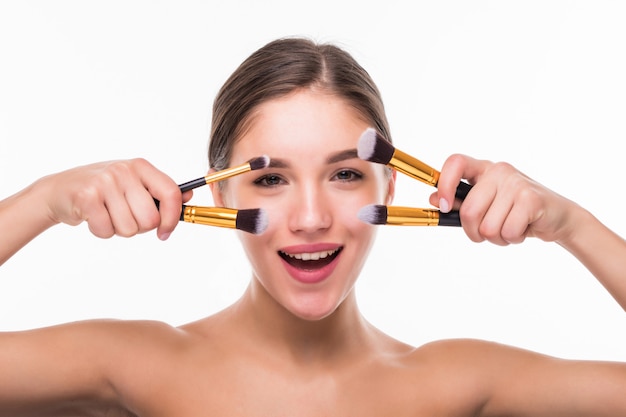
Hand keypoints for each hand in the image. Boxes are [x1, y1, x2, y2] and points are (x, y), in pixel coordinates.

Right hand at [41, 158, 190, 239]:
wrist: (59, 190)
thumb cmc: (103, 190)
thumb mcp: (133, 184)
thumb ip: (160, 191)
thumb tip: (189, 198)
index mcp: (141, 167)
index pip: (171, 193)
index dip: (172, 218)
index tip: (165, 231)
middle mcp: (124, 171)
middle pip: (151, 219)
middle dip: (139, 228)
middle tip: (124, 217)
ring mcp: (105, 182)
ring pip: (130, 228)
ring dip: (119, 230)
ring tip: (107, 215)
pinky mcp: (87, 197)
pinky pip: (107, 230)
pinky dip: (102, 231)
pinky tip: (93, 218)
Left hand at [430, 154, 577, 245]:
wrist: (558, 217)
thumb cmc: (517, 212)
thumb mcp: (486, 205)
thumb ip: (460, 202)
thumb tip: (433, 199)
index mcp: (484, 169)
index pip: (455, 163)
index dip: (444, 185)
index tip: (442, 206)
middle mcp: (499, 171)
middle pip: (469, 211)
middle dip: (475, 232)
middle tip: (489, 233)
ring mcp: (516, 183)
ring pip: (488, 227)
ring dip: (497, 238)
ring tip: (510, 229)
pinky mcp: (531, 199)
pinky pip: (507, 231)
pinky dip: (512, 239)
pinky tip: (523, 230)